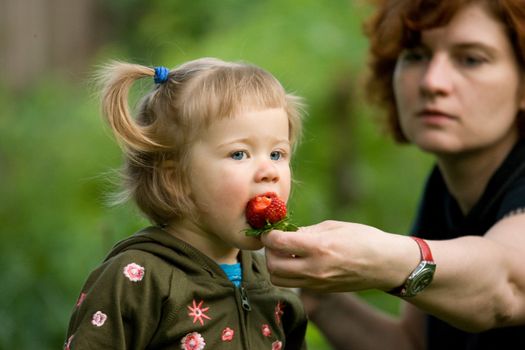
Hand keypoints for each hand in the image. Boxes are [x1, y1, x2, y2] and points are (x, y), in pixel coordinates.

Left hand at [261, 220, 414, 292]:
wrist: (385, 264)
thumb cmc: (362, 238)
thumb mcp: (333, 227)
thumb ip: (306, 231)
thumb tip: (285, 233)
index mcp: (318, 247)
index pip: (278, 243)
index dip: (268, 235)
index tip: (270, 230)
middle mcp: (314, 268)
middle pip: (273, 265)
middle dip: (268, 252)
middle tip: (276, 242)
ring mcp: (317, 283)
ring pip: (279, 280)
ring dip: (276, 265)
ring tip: (286, 253)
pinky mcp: (320, 291)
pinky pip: (293, 284)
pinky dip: (288, 274)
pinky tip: (297, 261)